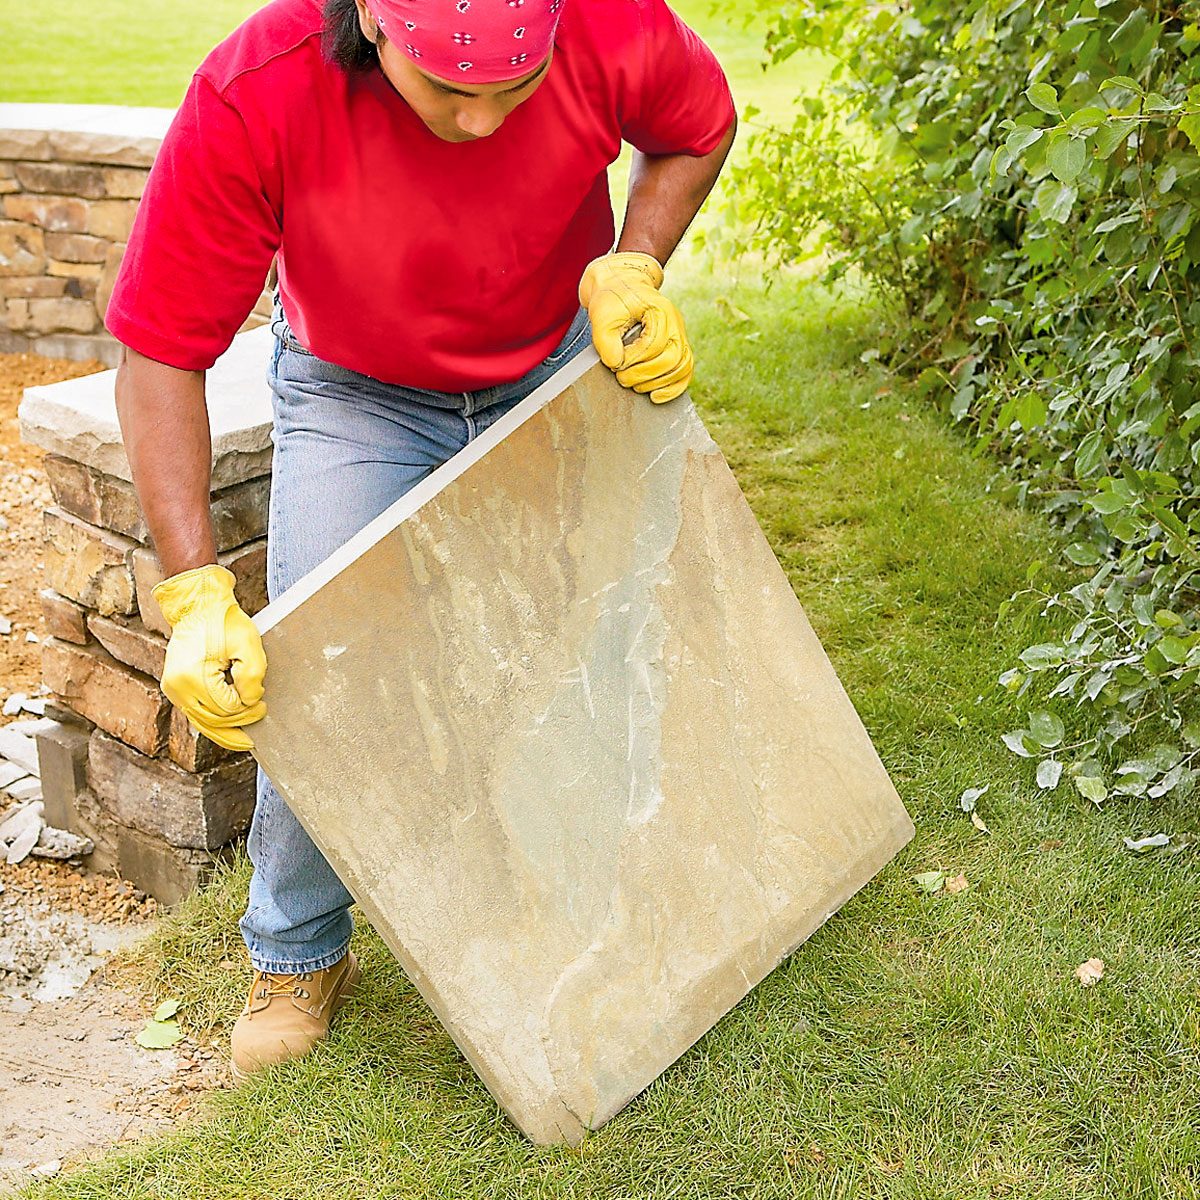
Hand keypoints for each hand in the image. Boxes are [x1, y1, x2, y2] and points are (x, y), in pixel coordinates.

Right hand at [152, 564, 266, 750]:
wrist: (198, 607)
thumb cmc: (224, 622)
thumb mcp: (248, 644)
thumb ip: (252, 676)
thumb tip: (251, 703)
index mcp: (193, 676)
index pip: (227, 709)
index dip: (248, 709)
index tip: (263, 703)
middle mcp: (177, 686)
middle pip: (213, 720)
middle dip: (239, 722)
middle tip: (261, 714)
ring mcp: (172, 688)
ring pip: (201, 723)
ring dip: (224, 731)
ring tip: (245, 741)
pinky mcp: (174, 688)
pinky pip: (194, 713)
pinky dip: (211, 723)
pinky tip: (227, 730)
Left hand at [578, 252, 693, 402]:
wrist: (621, 287)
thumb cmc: (612, 299)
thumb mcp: (602, 314)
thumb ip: (605, 339)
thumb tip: (615, 364)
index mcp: (660, 311)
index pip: (654, 344)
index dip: (633, 360)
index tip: (614, 363)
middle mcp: (675, 324)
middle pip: (672, 358)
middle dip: (644, 374)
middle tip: (622, 378)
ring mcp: (679, 336)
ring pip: (681, 367)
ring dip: (657, 383)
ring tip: (634, 385)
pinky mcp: (677, 348)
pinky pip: (685, 371)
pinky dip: (673, 388)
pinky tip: (656, 397)